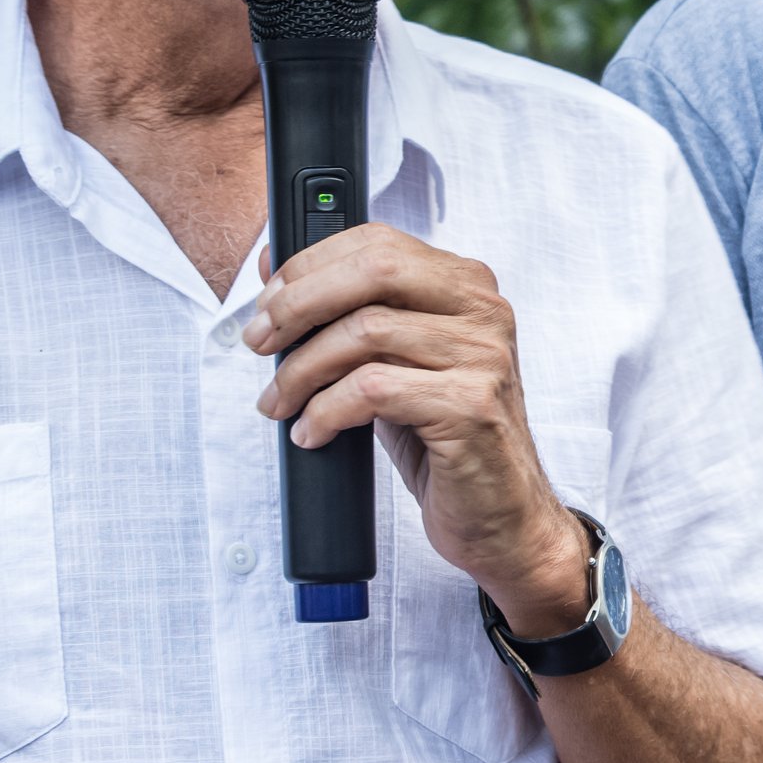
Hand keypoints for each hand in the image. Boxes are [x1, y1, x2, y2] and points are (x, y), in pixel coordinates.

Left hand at [244, 225, 589, 635]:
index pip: (377, 243)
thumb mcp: (392, 365)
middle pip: (373, 271)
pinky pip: (373, 390)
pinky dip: (326, 410)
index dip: (309, 266)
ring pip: (365, 332)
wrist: (503, 519)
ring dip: (303, 370)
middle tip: (259, 342)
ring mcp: (483, 357)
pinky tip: (312, 432)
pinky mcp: (471, 407)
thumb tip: (275, 267)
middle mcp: (482, 311)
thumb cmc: (444, 439)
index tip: (266, 303)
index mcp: (465, 286)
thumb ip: (349, 315)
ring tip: (280, 402)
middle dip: (299, 303)